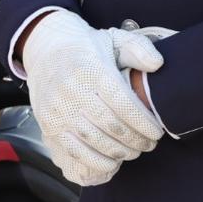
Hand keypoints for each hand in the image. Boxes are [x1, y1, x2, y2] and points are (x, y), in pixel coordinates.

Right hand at [22, 12, 166, 186]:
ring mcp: (57, 109)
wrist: (45, 50)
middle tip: (149, 143)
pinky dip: (96, 162)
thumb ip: (139, 48)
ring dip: (120, 153)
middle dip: (136, 141)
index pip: (123, 104)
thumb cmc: (86, 48)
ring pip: (94, 142)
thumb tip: (157, 64)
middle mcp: (71, 90)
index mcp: (91, 69)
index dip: (144, 123)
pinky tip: (111, 161)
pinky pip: (74, 152)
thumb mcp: (114, 39)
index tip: (157, 131)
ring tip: (134, 151)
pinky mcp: (48, 125)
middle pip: (111, 126)